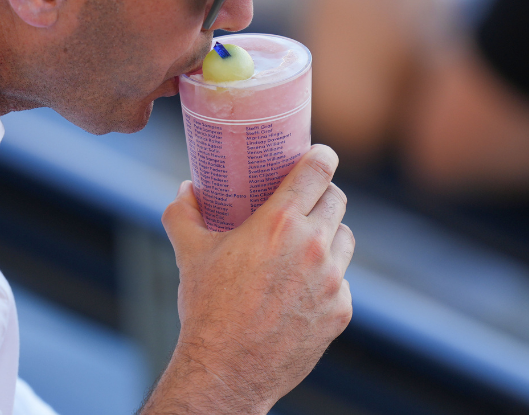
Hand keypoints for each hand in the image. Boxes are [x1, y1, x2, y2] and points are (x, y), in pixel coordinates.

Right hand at [142, 145, 354, 414]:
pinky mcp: (342, 310)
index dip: (322, 157)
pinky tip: (303, 290)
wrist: (225, 372)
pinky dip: (328, 281)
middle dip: (323, 196)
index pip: (319, 169)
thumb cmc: (206, 309)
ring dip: (329, 237)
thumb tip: (185, 190)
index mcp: (279, 222)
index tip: (319, 157)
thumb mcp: (189, 254)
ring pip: (345, 240)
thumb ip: (184, 214)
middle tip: (305, 203)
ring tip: (305, 247)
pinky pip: (343, 282)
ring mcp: (332, 280)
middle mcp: (313, 245)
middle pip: (337, 200)